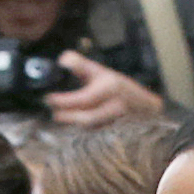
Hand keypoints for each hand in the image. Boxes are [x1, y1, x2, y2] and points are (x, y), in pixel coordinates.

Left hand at [48, 52, 165, 127]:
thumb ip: (80, 65)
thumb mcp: (100, 71)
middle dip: (68, 117)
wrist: (144, 106)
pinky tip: (73, 124)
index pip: (85, 98)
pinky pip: (97, 133)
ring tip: (60, 117)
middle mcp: (116, 106)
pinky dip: (83, 130)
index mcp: (111, 88)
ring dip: (74, 124)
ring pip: (92, 127)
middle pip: (88, 118)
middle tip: (54, 113)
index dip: (65, 101)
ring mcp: (117, 121)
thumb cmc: (116, 86)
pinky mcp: (116, 132)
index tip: (49, 99)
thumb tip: (62, 60)